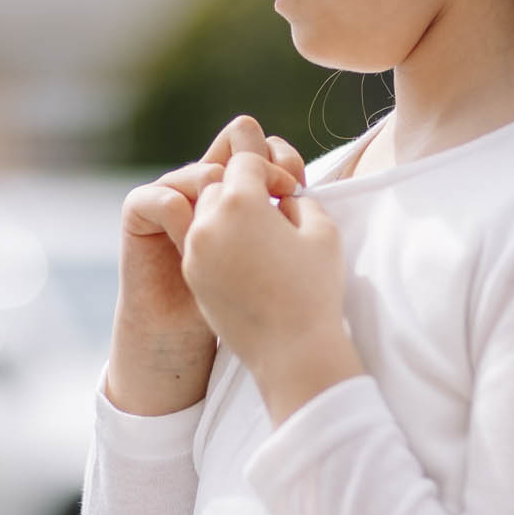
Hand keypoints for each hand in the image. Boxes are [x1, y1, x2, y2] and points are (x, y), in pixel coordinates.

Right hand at [106, 117, 305, 414]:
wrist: (184, 333)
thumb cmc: (235, 299)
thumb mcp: (272, 254)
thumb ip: (286, 218)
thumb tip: (301, 190)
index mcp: (240, 186)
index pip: (262, 145)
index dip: (284, 159)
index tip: (300, 188)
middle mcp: (206, 183)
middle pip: (233, 140)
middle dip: (258, 162)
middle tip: (278, 193)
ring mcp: (173, 194)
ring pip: (201, 171)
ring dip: (221, 195)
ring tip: (234, 227)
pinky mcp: (141, 214)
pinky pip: (160, 197)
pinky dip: (180, 212)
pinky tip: (197, 240)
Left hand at [181, 152, 346, 378]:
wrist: (292, 351)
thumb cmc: (314, 288)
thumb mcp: (322, 230)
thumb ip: (300, 201)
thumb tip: (283, 200)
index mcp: (239, 202)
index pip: (246, 162)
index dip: (272, 172)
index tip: (290, 193)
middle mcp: (208, 223)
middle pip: (220, 187)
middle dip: (245, 194)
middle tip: (273, 215)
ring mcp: (194, 253)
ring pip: (205, 215)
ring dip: (228, 218)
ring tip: (258, 240)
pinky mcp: (192, 279)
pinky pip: (201, 245)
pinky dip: (219, 244)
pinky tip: (247, 263)